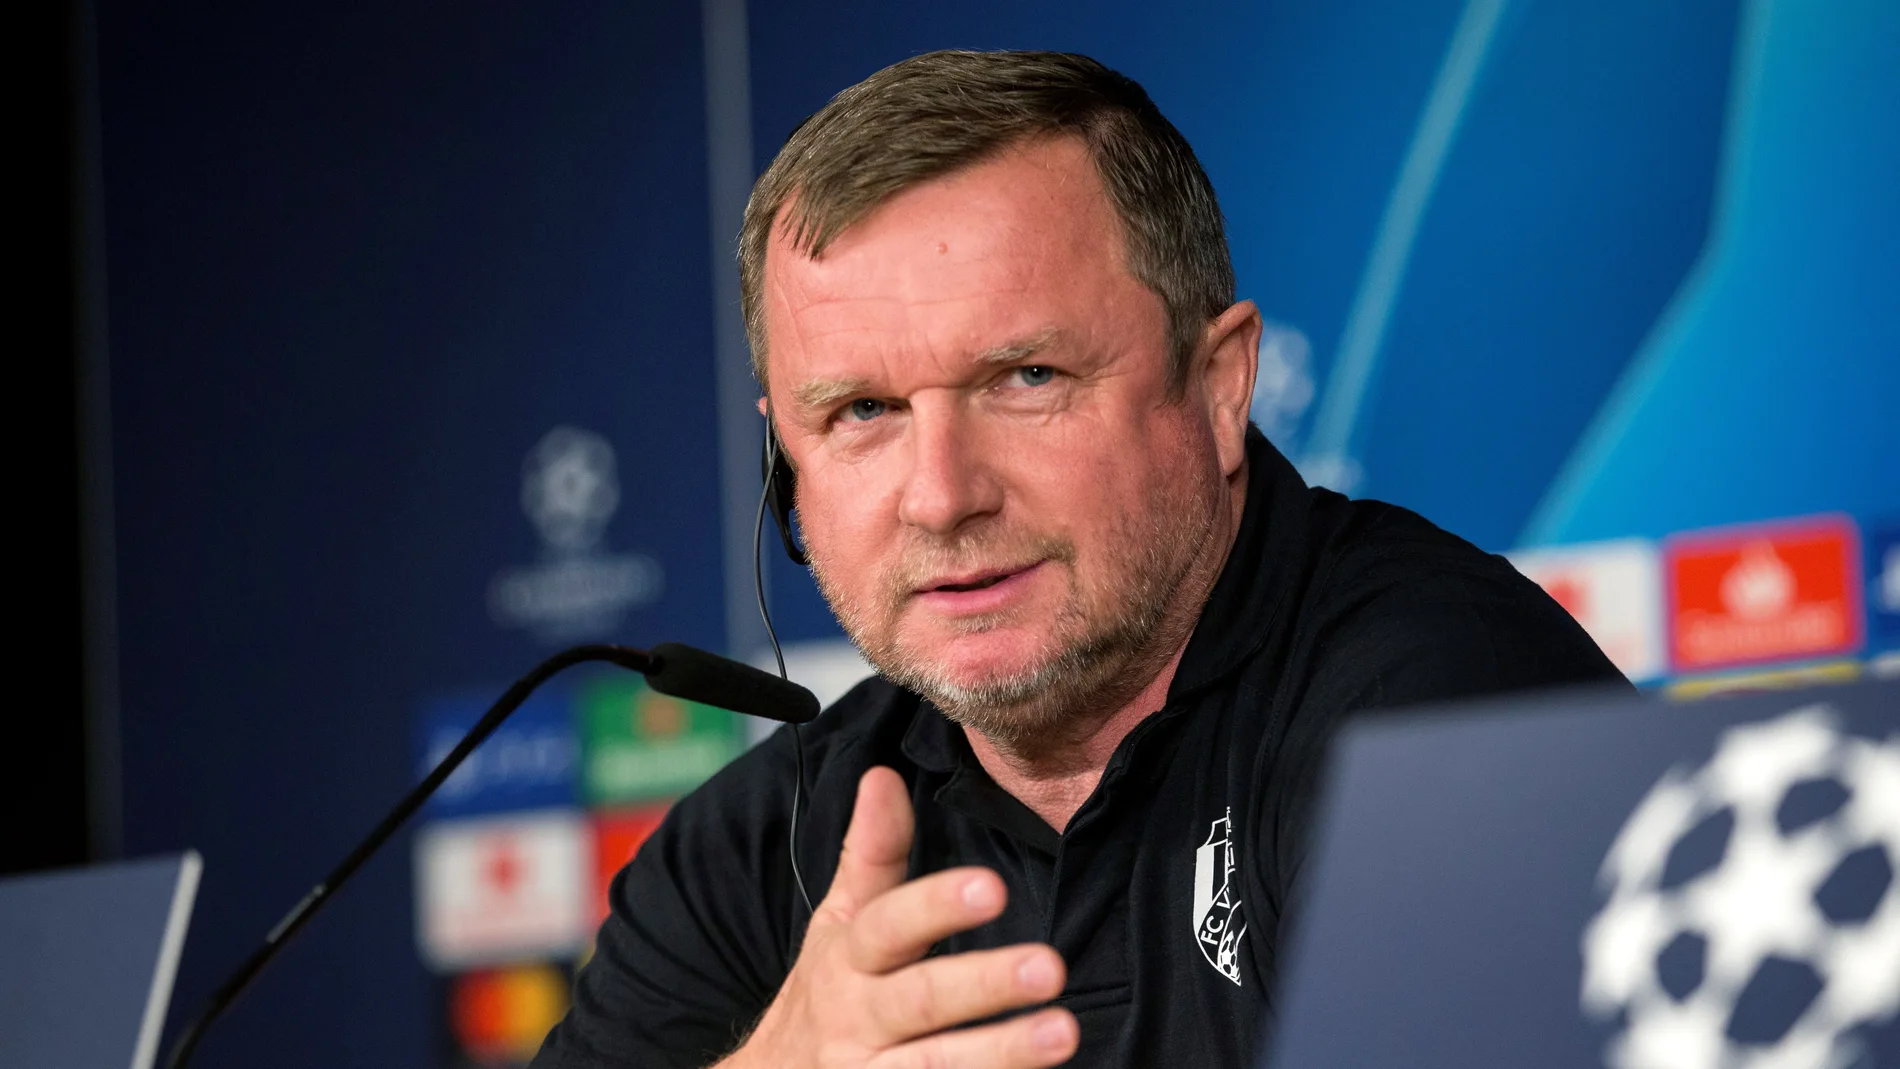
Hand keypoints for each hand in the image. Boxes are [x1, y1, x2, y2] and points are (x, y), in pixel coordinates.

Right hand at [718, 767, 1077, 1068]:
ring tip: (1063, 1032)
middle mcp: (857, 1020)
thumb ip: (872, 855)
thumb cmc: (824, 997)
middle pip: (919, 1001)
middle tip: (1050, 967)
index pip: (889, 926)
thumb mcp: (839, 925)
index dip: (936, 906)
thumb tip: (883, 775)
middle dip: (983, 985)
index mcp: (848, 961)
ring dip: (999, 1054)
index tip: (992, 887)